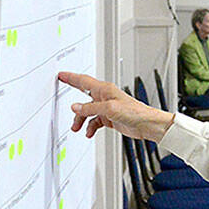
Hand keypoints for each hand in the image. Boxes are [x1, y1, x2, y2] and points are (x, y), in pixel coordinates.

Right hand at [58, 71, 175, 141]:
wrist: (147, 125)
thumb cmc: (134, 112)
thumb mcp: (109, 109)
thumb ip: (90, 108)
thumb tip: (75, 107)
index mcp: (105, 89)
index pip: (83, 81)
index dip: (71, 78)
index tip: (62, 75)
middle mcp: (104, 97)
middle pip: (83, 98)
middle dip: (74, 103)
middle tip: (62, 101)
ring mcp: (107, 108)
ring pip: (87, 112)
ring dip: (81, 120)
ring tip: (77, 128)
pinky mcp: (109, 118)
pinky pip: (94, 121)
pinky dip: (90, 127)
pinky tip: (89, 133)